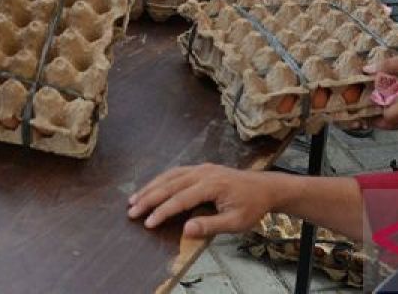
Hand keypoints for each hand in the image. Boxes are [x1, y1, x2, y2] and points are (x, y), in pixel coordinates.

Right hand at [128, 164, 276, 238]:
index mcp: (212, 185)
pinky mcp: (202, 168)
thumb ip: (210, 225)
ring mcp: (202, 168)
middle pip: (170, 184)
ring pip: (170, 175)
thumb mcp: (236, 222)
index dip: (162, 211)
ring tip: (133, 199)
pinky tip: (152, 187)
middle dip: (149, 197)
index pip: (181, 198)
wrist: (265, 188)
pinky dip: (161, 180)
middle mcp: (204, 172)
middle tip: (131, 210)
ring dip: (151, 186)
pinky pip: (176, 172)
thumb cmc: (252, 207)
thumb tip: (185, 230)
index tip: (148, 222)